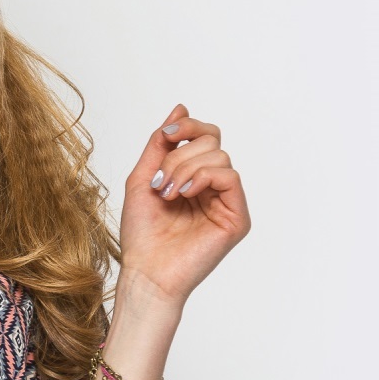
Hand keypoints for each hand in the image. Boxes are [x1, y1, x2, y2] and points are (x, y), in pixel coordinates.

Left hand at [116, 106, 251, 307]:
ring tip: (168, 194)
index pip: (204, 136)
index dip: (187, 126)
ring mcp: (226, 202)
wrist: (145, 271)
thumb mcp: (143, 177)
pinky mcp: (236, 218)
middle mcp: (213, 188)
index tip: (165, 134)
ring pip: (219, 156)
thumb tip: (181, 107)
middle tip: (160, 181)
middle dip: (180, 153)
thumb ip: (160, 144)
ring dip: (186, 168)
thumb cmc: (142, 234)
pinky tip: (184, 194)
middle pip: (212, 140)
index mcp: (194, 178)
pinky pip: (230, 176)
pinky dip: (204, 177)